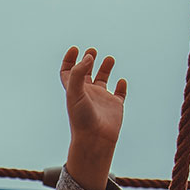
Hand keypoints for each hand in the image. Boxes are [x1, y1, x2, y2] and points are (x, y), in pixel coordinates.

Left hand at [60, 46, 125, 189]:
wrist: (94, 140)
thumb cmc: (81, 119)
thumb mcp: (75, 93)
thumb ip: (79, 73)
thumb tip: (88, 56)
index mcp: (74, 91)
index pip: (67, 72)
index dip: (69, 60)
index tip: (75, 49)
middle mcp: (87, 94)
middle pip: (85, 73)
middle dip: (88, 60)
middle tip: (92, 51)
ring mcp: (101, 100)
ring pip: (103, 80)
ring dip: (105, 68)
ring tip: (109, 58)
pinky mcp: (115, 107)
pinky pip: (119, 94)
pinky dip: (121, 87)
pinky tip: (121, 81)